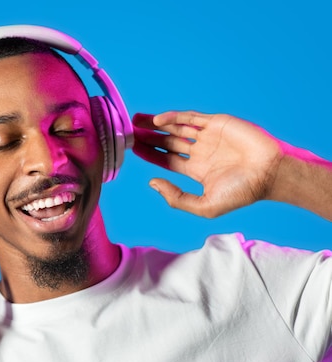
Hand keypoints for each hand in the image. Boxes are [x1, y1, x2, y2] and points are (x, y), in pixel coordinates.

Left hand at [132, 111, 283, 217]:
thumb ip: (176, 198)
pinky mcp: (217, 123)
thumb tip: (152, 183)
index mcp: (197, 170)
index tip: (133, 148)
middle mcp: (200, 152)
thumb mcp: (204, 206)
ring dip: (156, 124)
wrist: (270, 174)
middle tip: (129, 131)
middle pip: (167, 142)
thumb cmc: (242, 193)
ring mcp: (208, 137)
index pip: (166, 160)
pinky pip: (191, 118)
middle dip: (149, 137)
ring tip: (136, 121)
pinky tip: (157, 120)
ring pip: (176, 128)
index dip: (149, 154)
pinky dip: (174, 117)